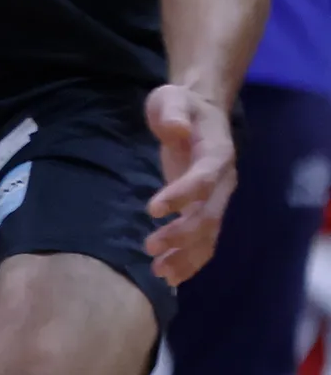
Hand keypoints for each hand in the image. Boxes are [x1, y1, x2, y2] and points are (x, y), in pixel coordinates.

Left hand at [144, 83, 236, 284]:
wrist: (200, 112)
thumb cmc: (182, 105)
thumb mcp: (172, 98)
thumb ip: (173, 112)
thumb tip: (177, 129)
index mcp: (217, 153)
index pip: (204, 180)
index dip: (182, 195)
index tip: (153, 209)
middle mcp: (224, 181)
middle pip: (209, 215)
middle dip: (182, 235)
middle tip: (150, 246)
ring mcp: (217, 198)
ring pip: (209, 235)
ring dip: (186, 256)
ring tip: (159, 272)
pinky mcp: (206, 208)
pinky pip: (204, 240)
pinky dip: (191, 260)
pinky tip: (171, 276)